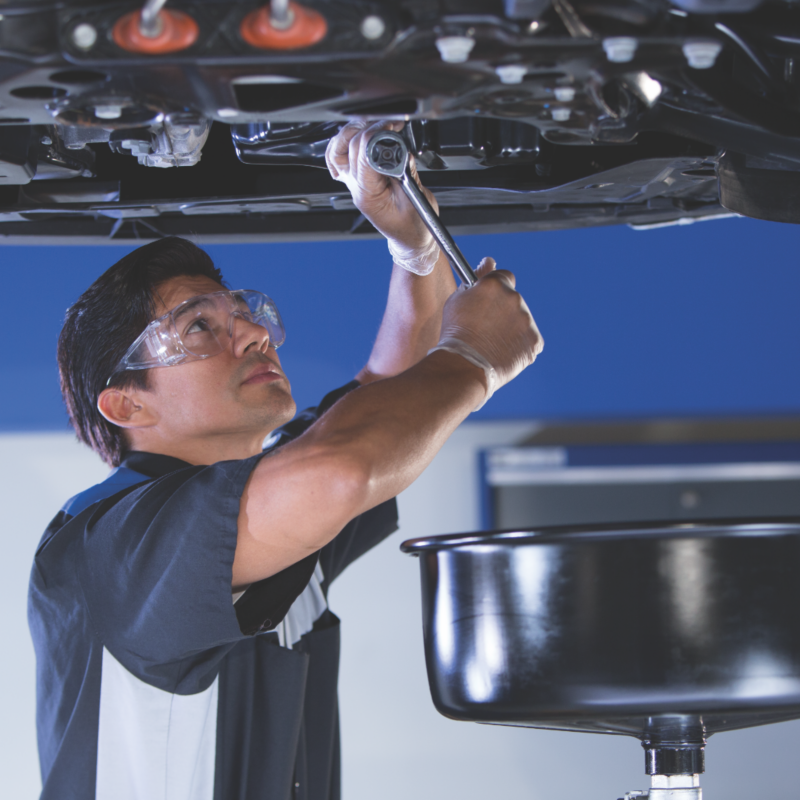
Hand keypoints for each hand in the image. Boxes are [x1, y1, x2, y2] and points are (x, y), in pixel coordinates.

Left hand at [325, 119, 437, 254]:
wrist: (410, 237)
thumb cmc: (414, 225)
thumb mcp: (417, 200)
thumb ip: (408, 174)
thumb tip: (402, 151)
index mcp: (368, 195)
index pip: (364, 157)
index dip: (378, 136)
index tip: (394, 128)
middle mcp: (356, 188)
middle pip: (351, 147)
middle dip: (371, 129)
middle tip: (391, 126)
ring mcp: (353, 183)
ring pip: (337, 150)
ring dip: (354, 132)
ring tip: (375, 127)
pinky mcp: (356, 178)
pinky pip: (339, 156)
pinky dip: (346, 140)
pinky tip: (361, 134)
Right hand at [436, 259, 543, 399]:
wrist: (464, 366)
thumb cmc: (456, 333)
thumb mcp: (458, 299)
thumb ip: (476, 278)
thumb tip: (488, 261)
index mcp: (495, 285)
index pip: (504, 276)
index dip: (496, 289)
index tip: (489, 300)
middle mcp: (515, 298)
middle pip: (513, 300)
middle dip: (503, 311)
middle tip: (486, 328)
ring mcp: (527, 320)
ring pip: (521, 321)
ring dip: (511, 328)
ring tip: (492, 344)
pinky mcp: (535, 341)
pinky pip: (529, 340)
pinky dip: (519, 346)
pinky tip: (503, 353)